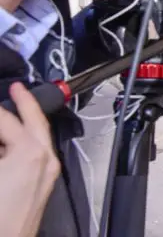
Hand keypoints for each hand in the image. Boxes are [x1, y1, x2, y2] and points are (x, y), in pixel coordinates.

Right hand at [0, 82, 60, 236]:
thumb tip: (1, 128)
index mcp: (30, 153)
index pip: (6, 118)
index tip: (1, 96)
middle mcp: (45, 159)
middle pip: (35, 121)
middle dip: (24, 102)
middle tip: (16, 87)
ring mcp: (48, 173)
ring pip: (38, 136)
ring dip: (24, 122)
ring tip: (12, 110)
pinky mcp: (43, 185)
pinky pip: (37, 151)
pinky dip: (25, 140)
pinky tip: (11, 142)